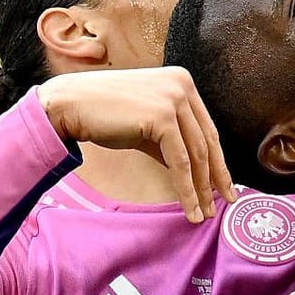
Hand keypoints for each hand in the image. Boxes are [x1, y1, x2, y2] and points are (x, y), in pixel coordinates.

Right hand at [37, 67, 235, 221]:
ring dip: (201, 188)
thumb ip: (171, 140)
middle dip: (216, 176)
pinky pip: (180, 161)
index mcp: (182, 82)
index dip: (216, 160)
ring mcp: (174, 99)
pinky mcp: (163, 116)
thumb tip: (193, 170)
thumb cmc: (104, 114)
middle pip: (207, 140)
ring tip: (204, 212)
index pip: (206, 128)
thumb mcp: (146, 123)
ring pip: (196, 154)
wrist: (70, 104)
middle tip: (224, 202)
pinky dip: (186, 188)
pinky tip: (190, 207)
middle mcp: (182, 86)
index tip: (222, 185)